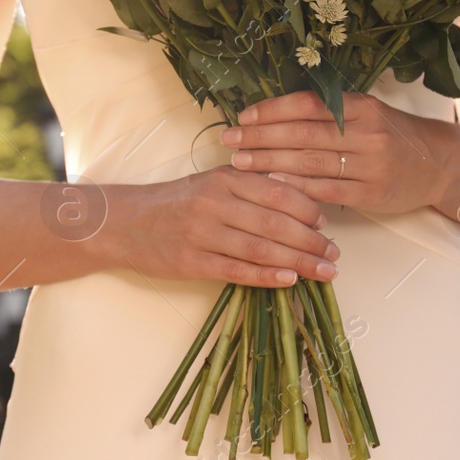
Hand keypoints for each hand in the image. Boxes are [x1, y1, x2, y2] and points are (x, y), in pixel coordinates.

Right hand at [106, 167, 340, 287]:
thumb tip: (297, 198)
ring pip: (260, 248)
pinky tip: (290, 280)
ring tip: (325, 271)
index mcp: (224, 178)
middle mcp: (215, 203)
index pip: (277, 192)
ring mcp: (203, 233)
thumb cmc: (175, 202)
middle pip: (275, 223)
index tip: (326, 224)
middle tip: (335, 254)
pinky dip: (266, 276)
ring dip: (299, 261)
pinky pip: (237, 270)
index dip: (307, 209)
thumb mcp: (210, 182)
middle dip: (311, 241)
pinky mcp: (191, 262)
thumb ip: (249, 187)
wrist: (124, 222)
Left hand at [220, 91, 453, 214]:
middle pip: (303, 135)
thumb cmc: (394, 135)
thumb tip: (277, 112)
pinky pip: (327, 191)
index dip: (273, 111)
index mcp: (363, 106)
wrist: (440, 164)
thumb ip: (331, 110)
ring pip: (311, 163)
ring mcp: (371, 165)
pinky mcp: (372, 194)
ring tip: (241, 163)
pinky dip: (297, 188)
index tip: (244, 117)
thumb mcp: (369, 111)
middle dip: (261, 138)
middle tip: (229, 141)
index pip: (308, 105)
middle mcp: (367, 133)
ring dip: (270, 163)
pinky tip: (272, 186)